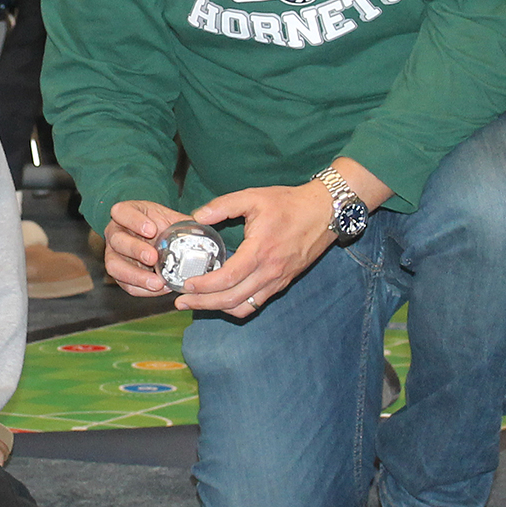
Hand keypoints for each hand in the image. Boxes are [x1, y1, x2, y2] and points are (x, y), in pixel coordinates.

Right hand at [102, 200, 188, 296]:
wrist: (159, 240)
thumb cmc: (162, 226)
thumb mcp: (172, 218)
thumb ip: (184, 222)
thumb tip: (204, 228)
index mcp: (126, 213)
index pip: (121, 212)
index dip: (134, 221)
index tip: (151, 230)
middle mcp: (115, 233)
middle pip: (117, 240)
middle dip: (135, 250)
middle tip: (153, 258)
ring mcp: (114, 254)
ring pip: (114, 266)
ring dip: (135, 275)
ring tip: (156, 282)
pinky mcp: (120, 273)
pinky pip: (125, 284)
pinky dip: (142, 289)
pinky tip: (159, 288)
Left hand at [179, 157, 390, 317]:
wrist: (325, 212)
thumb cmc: (289, 204)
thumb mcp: (253, 197)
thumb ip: (222, 205)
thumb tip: (196, 216)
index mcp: (260, 251)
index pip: (228, 278)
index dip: (204, 286)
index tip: (185, 284)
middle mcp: (270, 271)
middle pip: (232, 299)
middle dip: (203, 304)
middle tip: (180, 302)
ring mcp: (277, 280)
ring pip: (244, 307)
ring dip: (218, 309)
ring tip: (197, 304)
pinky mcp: (283, 283)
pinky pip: (256, 303)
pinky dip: (236, 306)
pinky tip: (221, 300)